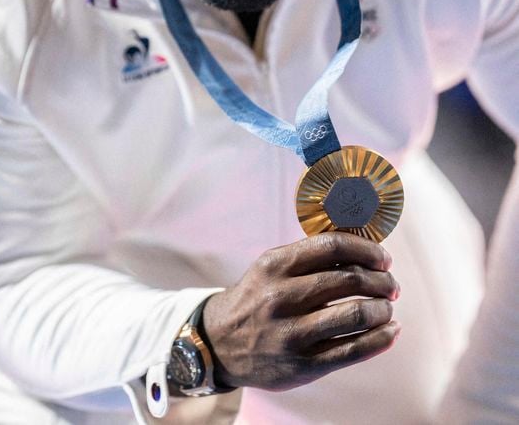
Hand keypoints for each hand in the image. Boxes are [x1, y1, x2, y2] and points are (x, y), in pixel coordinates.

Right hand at [202, 231, 399, 391]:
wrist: (220, 344)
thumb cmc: (257, 298)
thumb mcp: (270, 268)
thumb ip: (308, 256)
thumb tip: (361, 247)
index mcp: (275, 265)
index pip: (332, 246)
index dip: (366, 249)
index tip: (383, 257)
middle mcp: (282, 297)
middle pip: (349, 279)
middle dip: (381, 280)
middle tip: (392, 284)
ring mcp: (292, 333)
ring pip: (355, 314)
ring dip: (383, 308)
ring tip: (388, 306)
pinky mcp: (303, 365)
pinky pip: (353, 350)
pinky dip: (381, 339)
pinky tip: (390, 330)